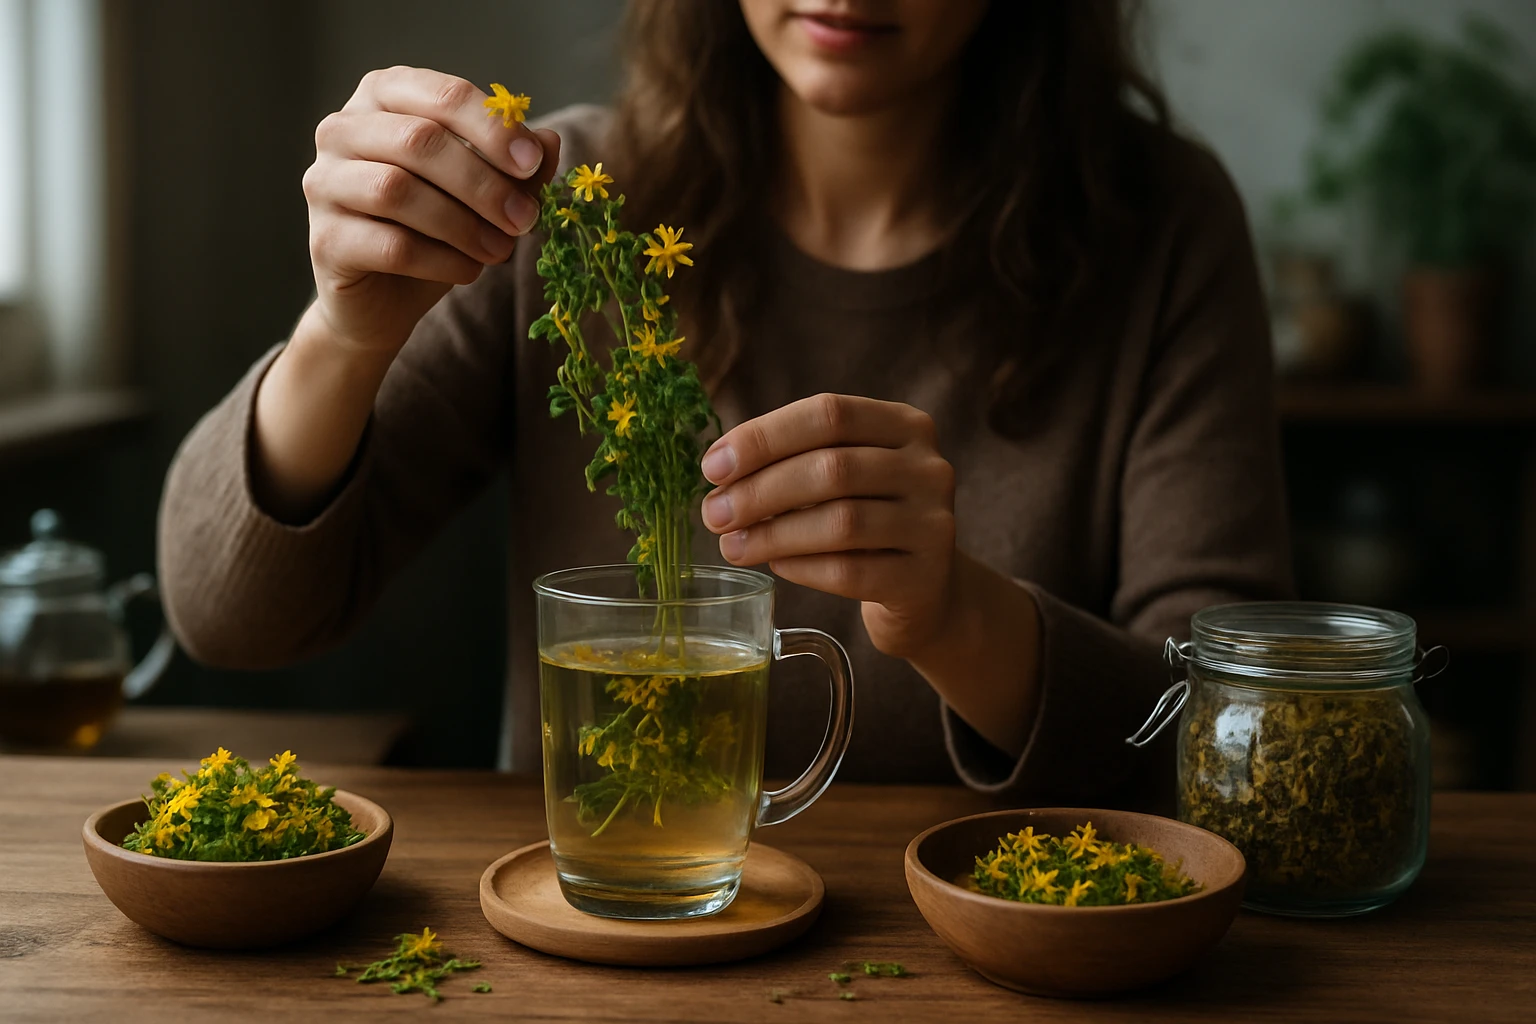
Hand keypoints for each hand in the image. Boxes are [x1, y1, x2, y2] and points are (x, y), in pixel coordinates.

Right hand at [302, 66, 561, 355]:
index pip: (442, 96)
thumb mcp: (482, 194)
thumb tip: (548, 143)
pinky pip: (391, 246)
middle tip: (524, 219)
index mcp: (383, 97)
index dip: (492, 129)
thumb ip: (513, 167)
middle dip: (483, 183)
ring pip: (398, 191)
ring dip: (464, 224)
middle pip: (419, 141)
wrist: (384, 299)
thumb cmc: (434, 230)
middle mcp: (342, 130)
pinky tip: (470, 270)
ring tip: (501, 250)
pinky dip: (443, 261)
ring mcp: (323, 183)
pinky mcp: (325, 240)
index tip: (533, 163)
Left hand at [700, 394, 957, 657]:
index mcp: (905, 425)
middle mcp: (928, 468)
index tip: (713, 467)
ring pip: (842, 522)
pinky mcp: (923, 578)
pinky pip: (850, 572)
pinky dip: (802, 568)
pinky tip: (775, 565)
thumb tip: (720, 471)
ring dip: (774, 534)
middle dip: (760, 491)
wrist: (924, 587)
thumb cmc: (867, 517)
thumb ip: (795, 459)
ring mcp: (933, 524)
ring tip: (733, 545)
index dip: (764, 437)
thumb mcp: (844, 473)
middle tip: (714, 514)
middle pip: (833, 468)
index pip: (829, 413)